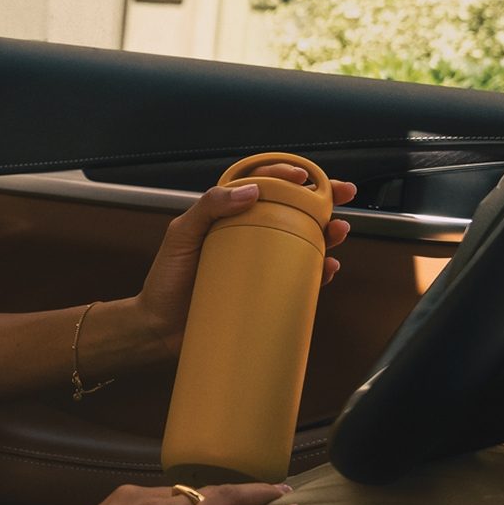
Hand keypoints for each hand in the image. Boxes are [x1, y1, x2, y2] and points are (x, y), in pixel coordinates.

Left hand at [134, 165, 354, 359]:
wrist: (159, 328)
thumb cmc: (165, 279)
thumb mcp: (181, 236)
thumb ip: (207, 208)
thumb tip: (249, 191)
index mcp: (226, 216)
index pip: (262, 186)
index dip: (287, 176)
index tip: (305, 176)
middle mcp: (246, 235)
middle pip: (290, 211)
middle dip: (321, 200)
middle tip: (343, 195)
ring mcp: (257, 263)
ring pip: (301, 241)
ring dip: (326, 234)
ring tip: (338, 232)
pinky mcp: (264, 290)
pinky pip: (297, 277)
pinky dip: (317, 272)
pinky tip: (327, 268)